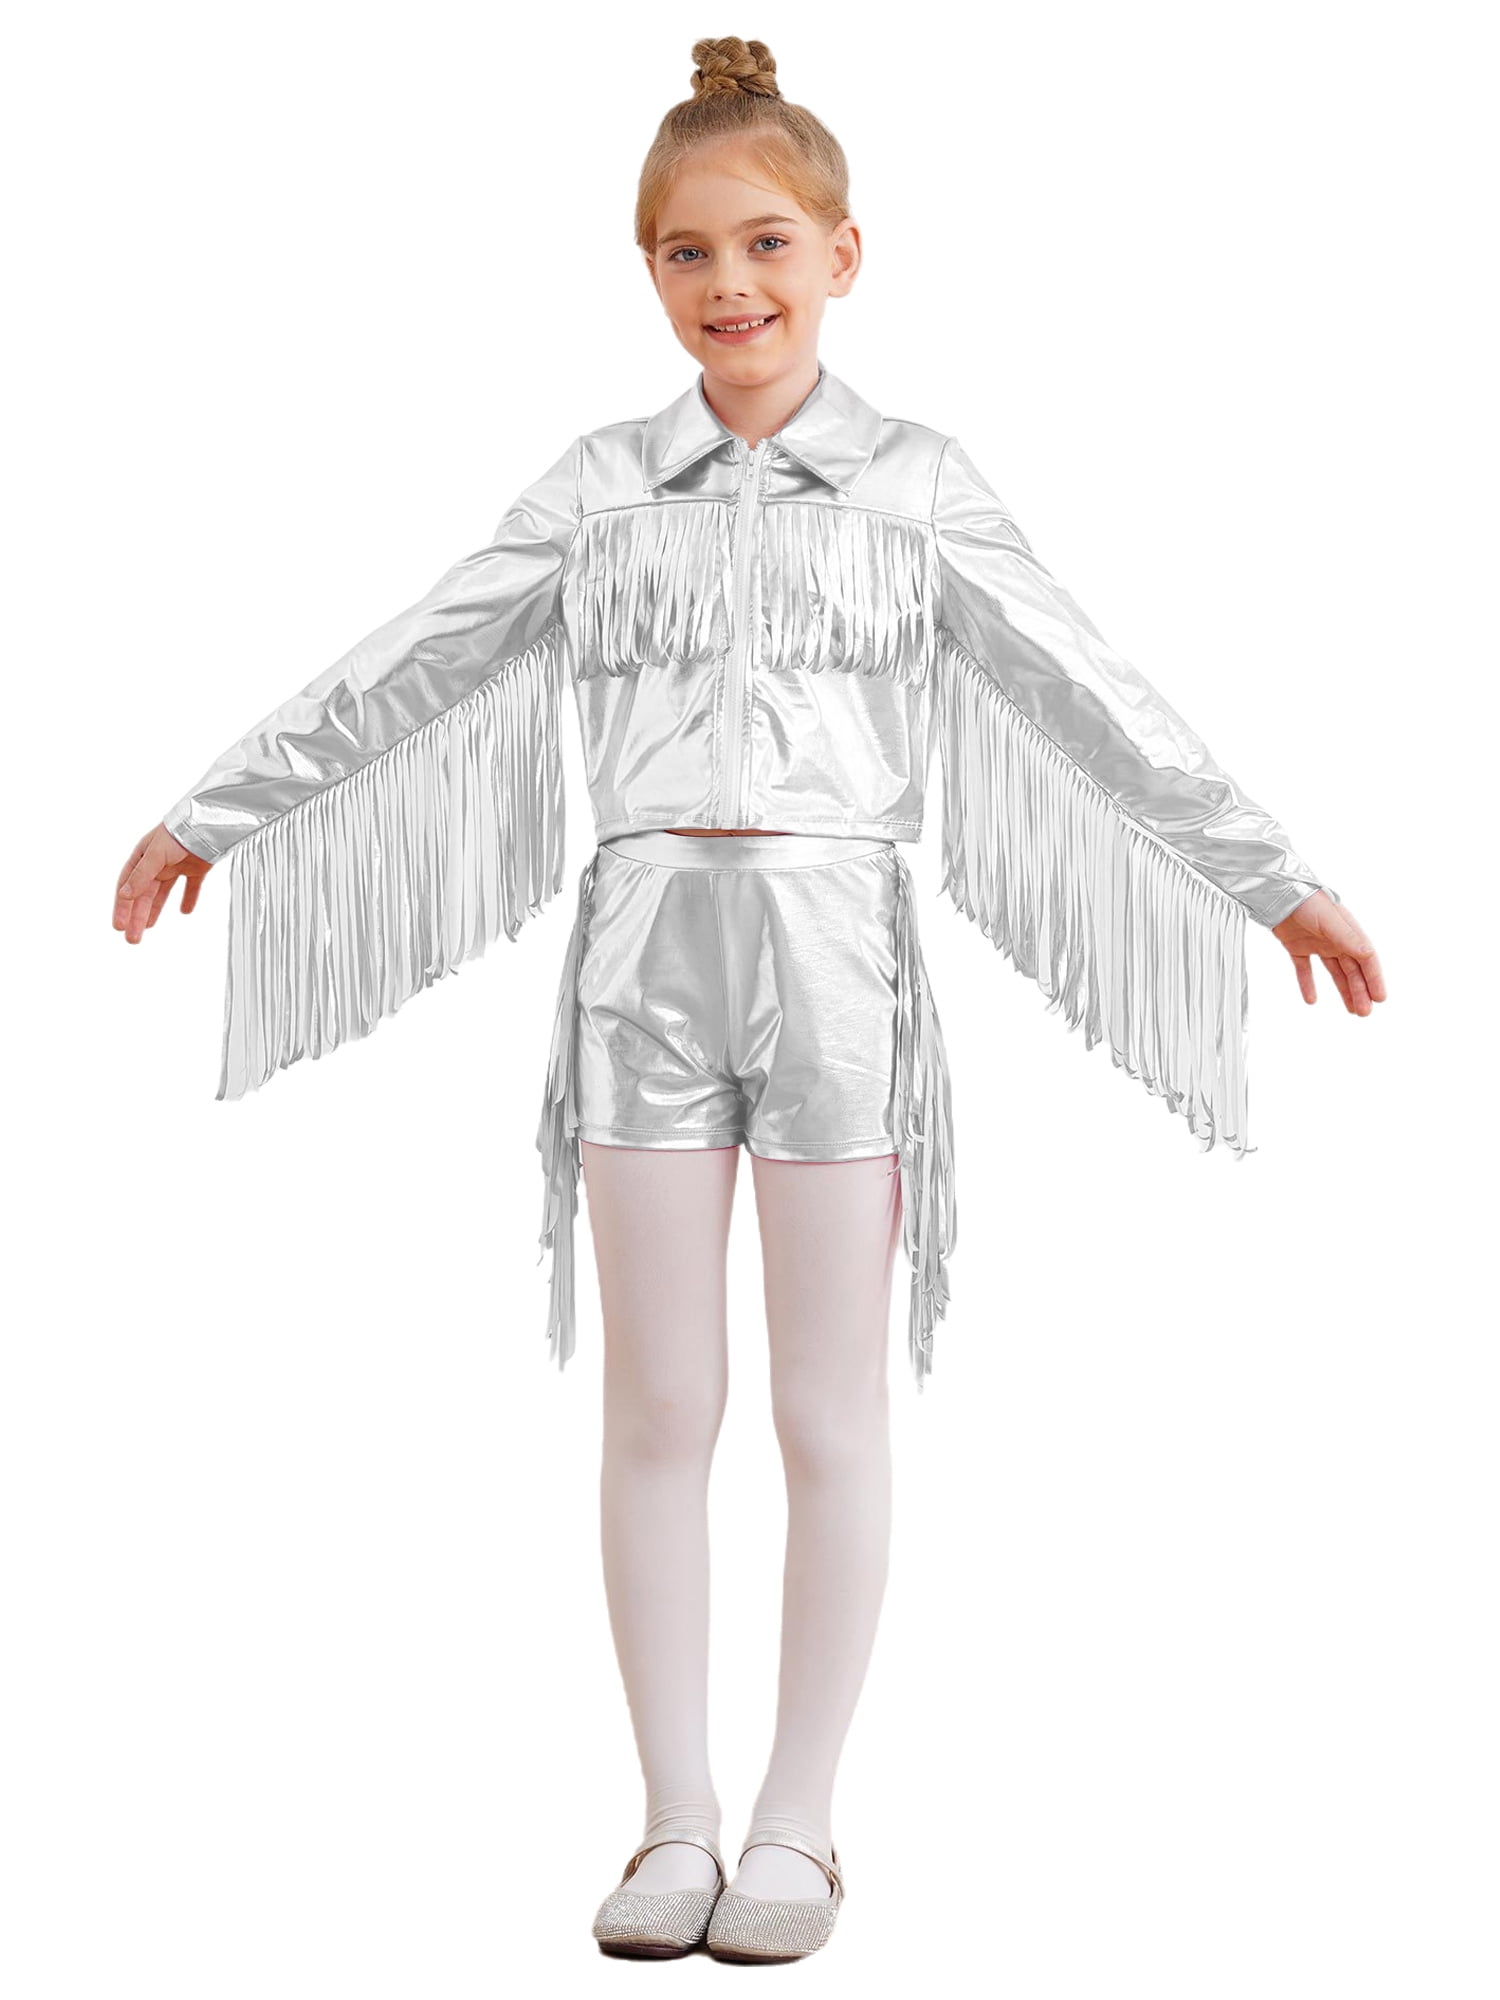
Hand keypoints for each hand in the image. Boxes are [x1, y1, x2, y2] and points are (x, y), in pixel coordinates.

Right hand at [114, 824, 211, 943]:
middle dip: (137, 917)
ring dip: (154, 911)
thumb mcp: (155, 855)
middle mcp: (157, 864)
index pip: (127, 887)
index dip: (122, 907)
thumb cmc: (177, 833)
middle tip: (132, 939)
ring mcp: (176, 866)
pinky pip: (190, 887)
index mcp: (143, 858)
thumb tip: (125, 895)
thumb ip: (141, 875)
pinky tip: (185, 912)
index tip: (119, 926)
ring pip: (162, 894)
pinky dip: (188, 899)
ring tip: (148, 928)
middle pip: (143, 895)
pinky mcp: (196, 868)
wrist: (207, 822)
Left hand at [1271, 888, 1385, 1014]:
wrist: (1276, 892)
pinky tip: (1311, 1000)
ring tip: (1351, 1010)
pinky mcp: (1297, 946)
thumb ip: (1348, 938)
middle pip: (1353, 970)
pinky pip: (1305, 969)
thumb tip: (1369, 954)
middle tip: (1365, 1012)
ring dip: (1343, 990)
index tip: (1380, 998)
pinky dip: (1308, 984)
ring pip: (1335, 972)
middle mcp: (1336, 939)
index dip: (1374, 979)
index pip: (1366, 959)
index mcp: (1348, 931)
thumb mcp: (1330, 920)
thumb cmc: (1306, 900)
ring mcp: (1317, 943)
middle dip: (1360, 991)